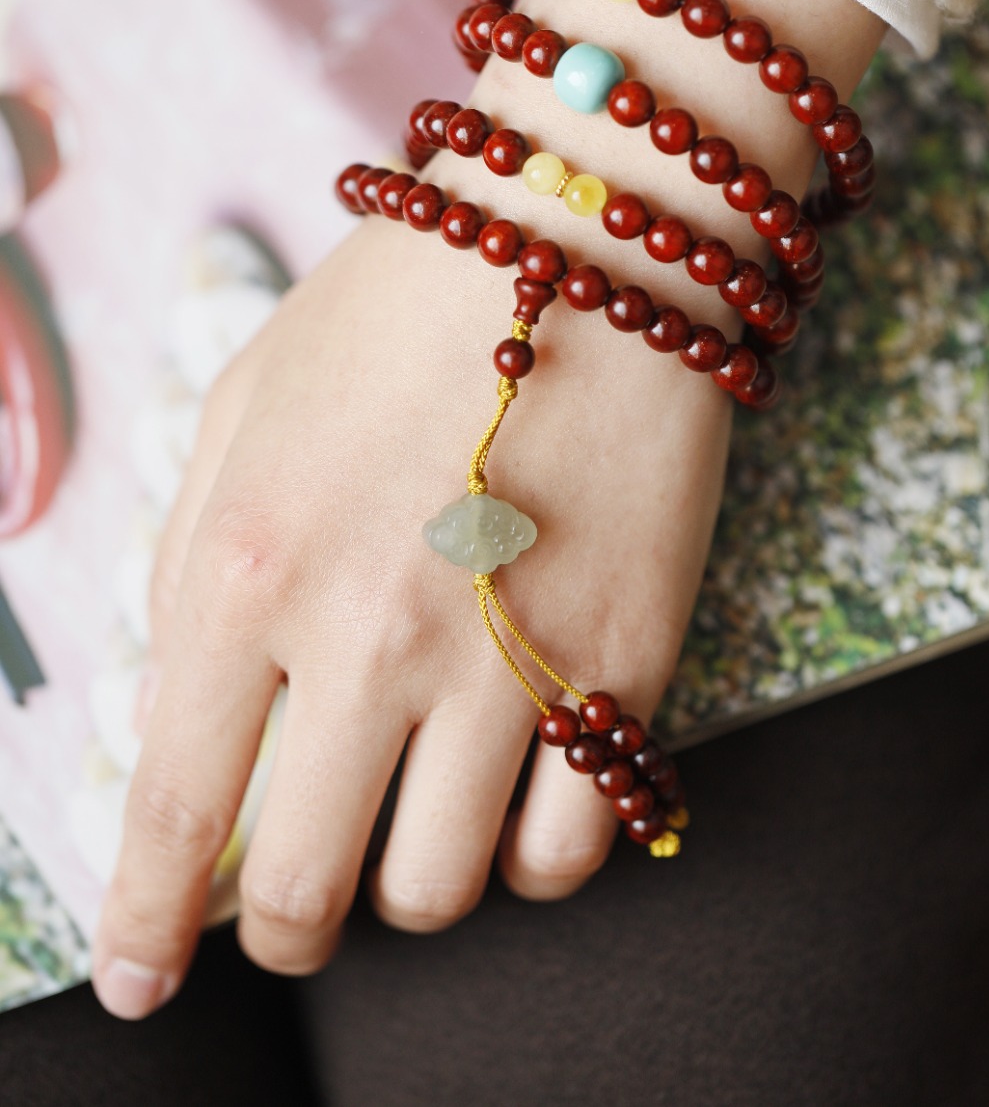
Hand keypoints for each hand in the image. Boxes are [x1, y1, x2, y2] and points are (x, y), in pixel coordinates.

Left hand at [91, 0, 881, 1018]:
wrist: (589, 227)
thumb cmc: (400, 305)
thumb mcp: (243, 406)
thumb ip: (191, 570)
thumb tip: (186, 722)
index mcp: (246, 568)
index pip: (177, 811)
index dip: (146, 926)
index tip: (143, 979)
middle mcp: (366, 638)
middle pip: (306, 892)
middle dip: (283, 925)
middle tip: (293, 902)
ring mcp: (508, 657)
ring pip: (439, 892)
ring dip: (411, 877)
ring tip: (415, 804)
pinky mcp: (628, 657)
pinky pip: (571, 848)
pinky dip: (532, 850)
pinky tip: (517, 786)